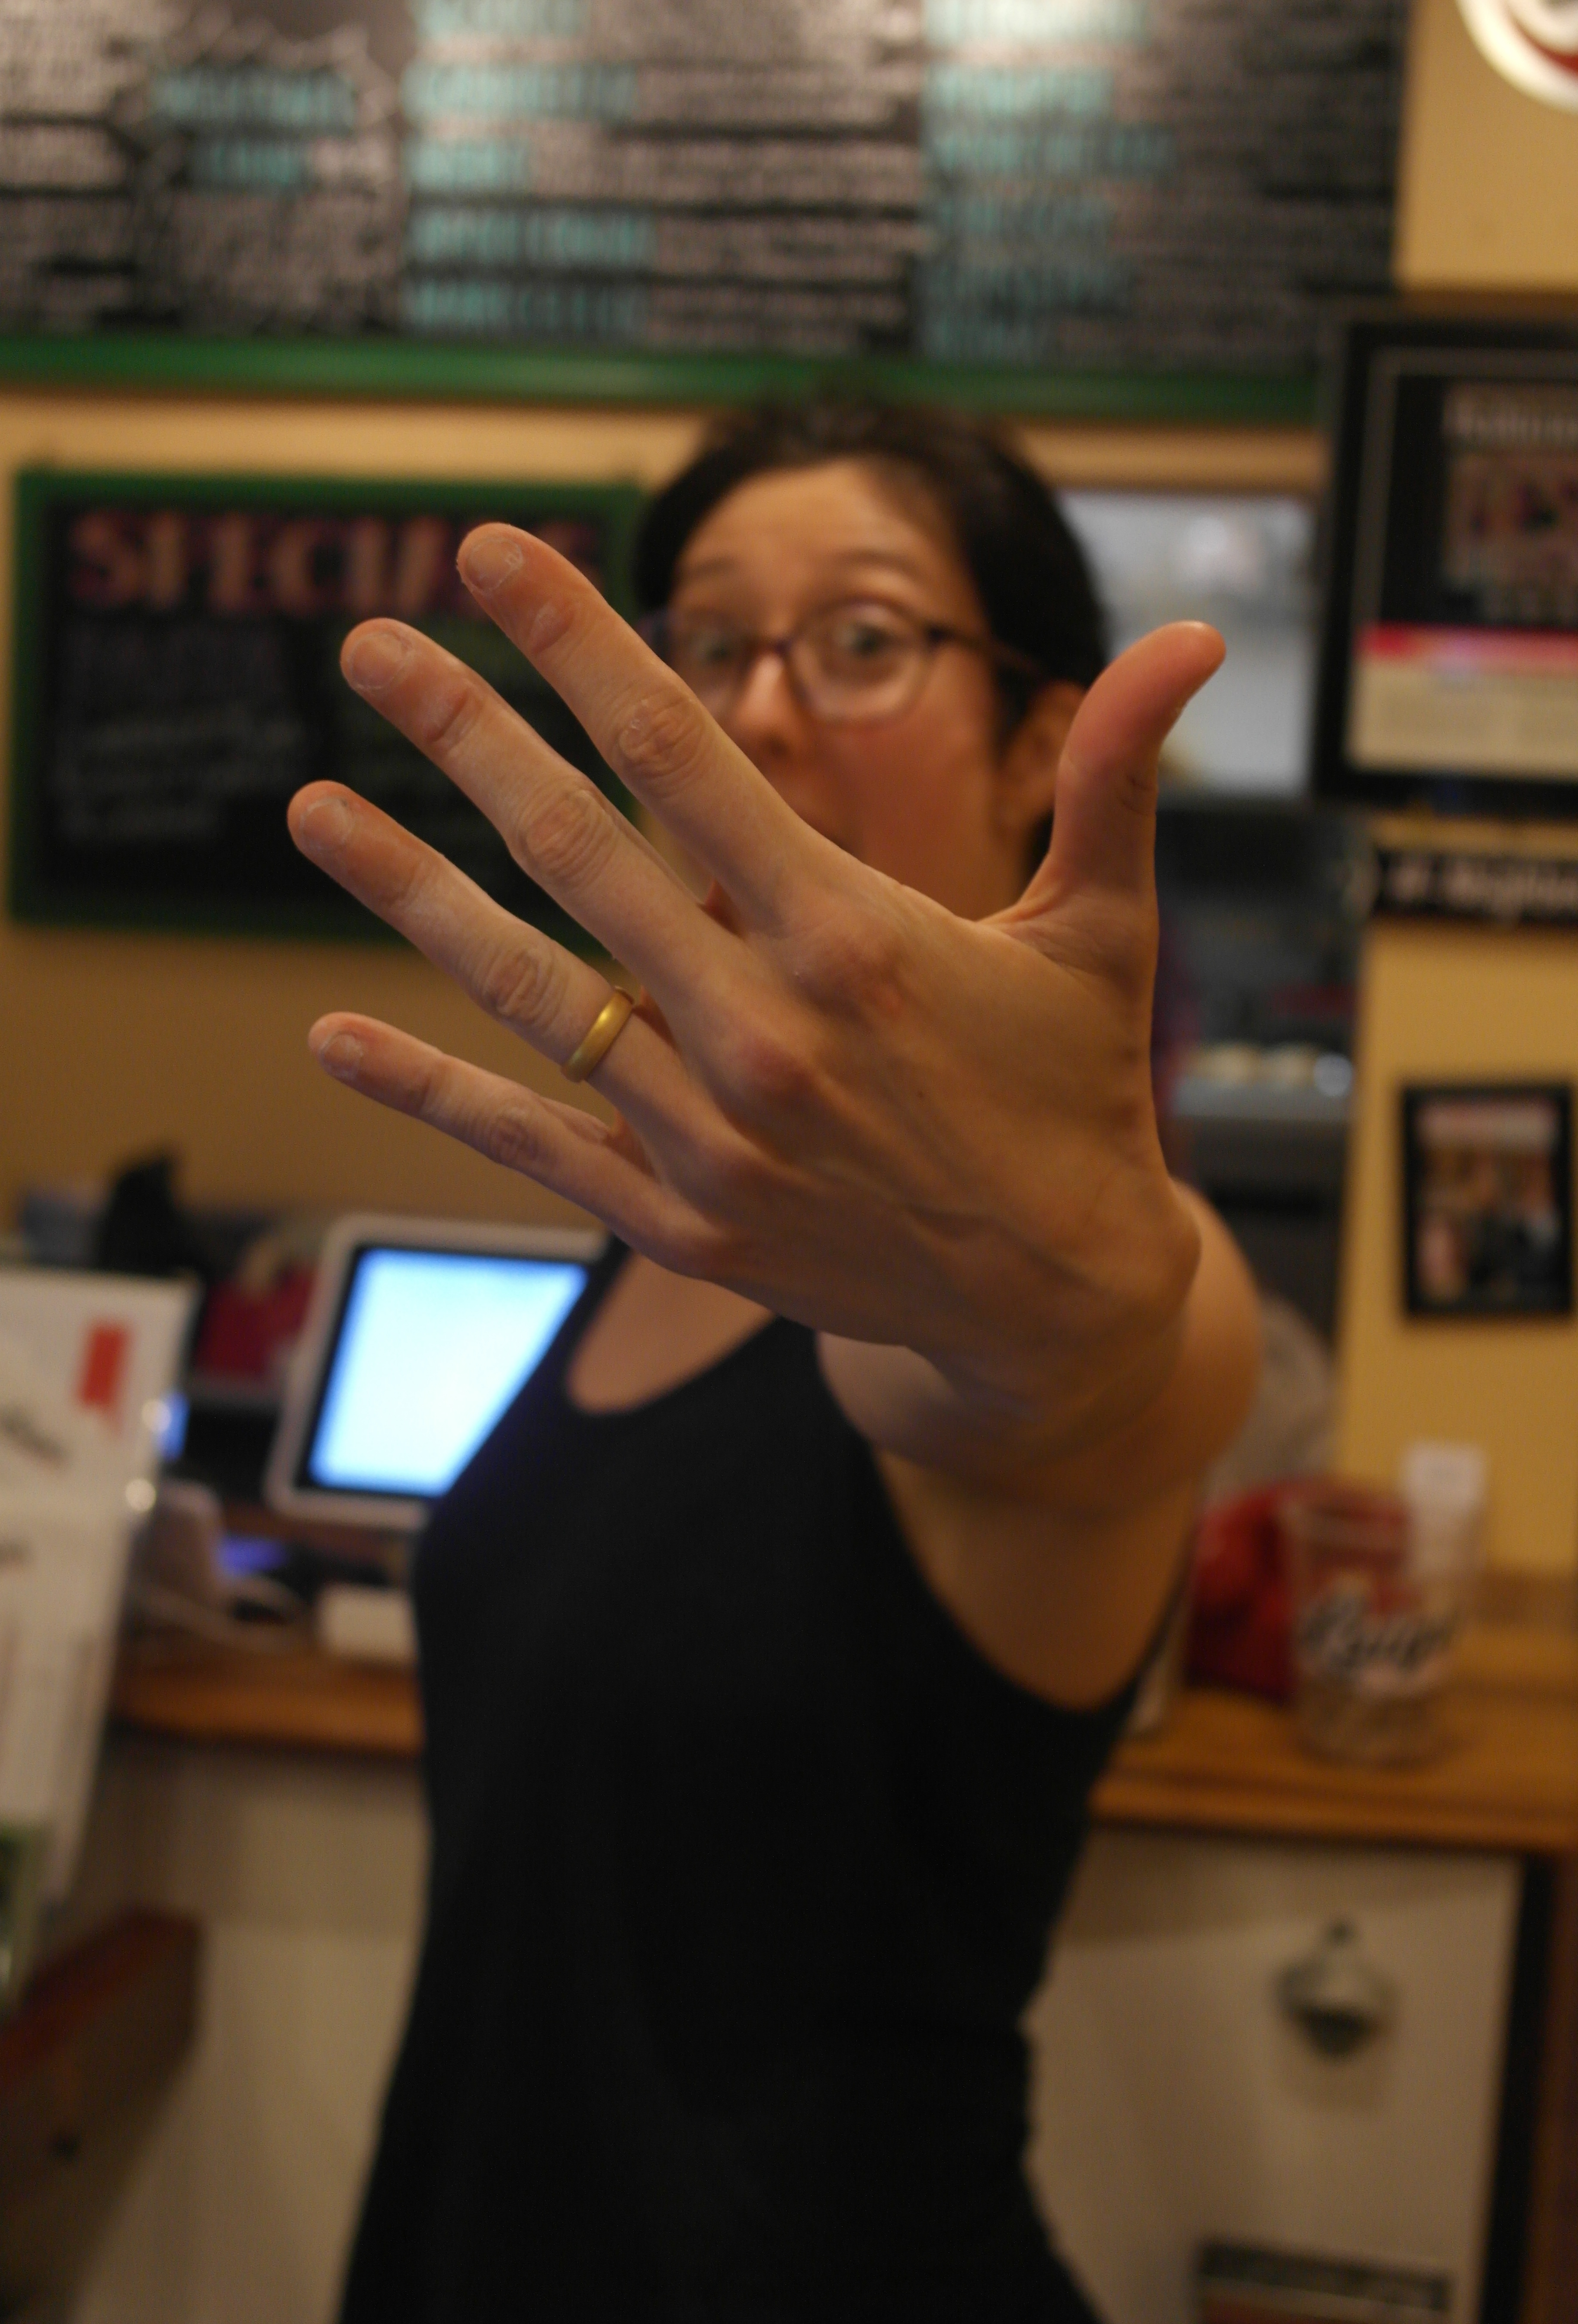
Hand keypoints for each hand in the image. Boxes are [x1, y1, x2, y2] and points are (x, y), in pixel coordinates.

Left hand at [288, 527, 1221, 1450]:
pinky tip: (335, 1036)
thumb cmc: (1072, 1097)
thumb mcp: (1103, 935)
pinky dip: (431, 1090)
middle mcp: (763, 1028)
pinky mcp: (679, 1220)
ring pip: (529, 986)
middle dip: (462, 734)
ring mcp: (709, 1133)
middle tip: (367, 648)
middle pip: (577, 847)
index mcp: (854, 934)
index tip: (490, 559)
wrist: (1055, 1304)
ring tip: (312, 808)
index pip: (680, 750)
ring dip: (411, 891)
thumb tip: (1193, 638)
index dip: (575, 641)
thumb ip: (1114, 779)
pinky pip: (531, 1141)